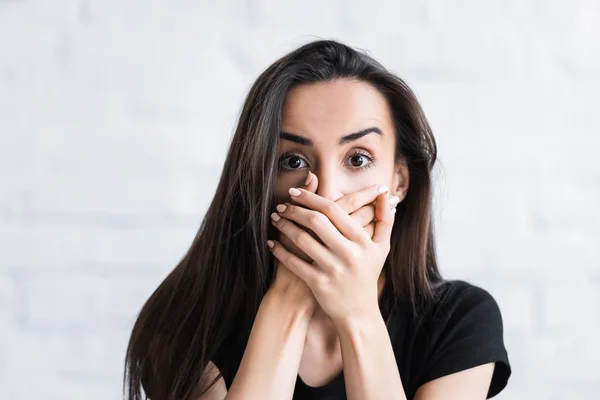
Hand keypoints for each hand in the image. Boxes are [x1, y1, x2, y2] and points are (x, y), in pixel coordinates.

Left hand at [267, 178, 400, 324]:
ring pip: (302, 239)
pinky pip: (294, 262)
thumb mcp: (382, 247)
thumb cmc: (367, 274)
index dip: (311, 198)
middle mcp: (349, 253)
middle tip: (281, 205)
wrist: (358, 313)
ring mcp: (333, 269)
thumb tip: (385, 192)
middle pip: (316, 221)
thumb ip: (385, 219)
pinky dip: (280, 250)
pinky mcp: (319, 284)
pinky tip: (271, 242)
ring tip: (275, 218)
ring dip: (284, 226)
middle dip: (294, 209)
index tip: (295, 192)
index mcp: (362, 240)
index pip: (333, 210)